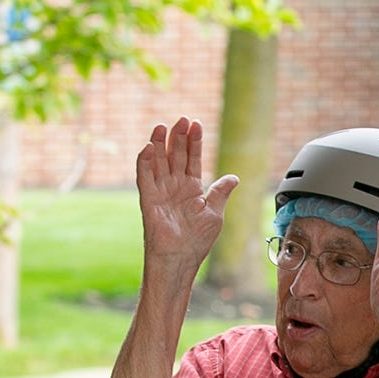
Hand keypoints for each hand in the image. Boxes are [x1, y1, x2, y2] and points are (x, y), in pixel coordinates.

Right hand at [135, 118, 237, 271]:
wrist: (181, 258)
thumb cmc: (198, 241)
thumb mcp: (215, 213)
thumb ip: (220, 192)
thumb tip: (233, 177)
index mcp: (191, 189)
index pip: (192, 159)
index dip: (194, 142)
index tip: (196, 124)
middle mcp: (175, 187)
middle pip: (175, 155)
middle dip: (178, 137)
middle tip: (182, 119)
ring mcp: (161, 192)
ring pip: (158, 162)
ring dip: (159, 143)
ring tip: (162, 126)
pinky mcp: (149, 200)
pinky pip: (144, 177)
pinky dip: (145, 162)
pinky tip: (149, 147)